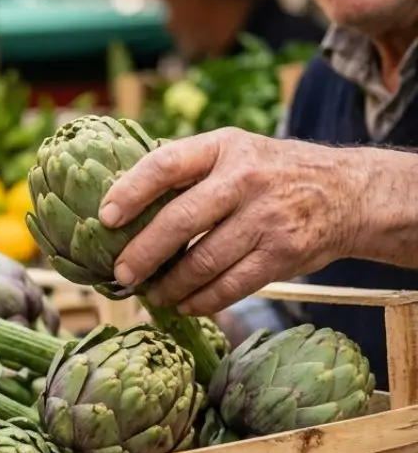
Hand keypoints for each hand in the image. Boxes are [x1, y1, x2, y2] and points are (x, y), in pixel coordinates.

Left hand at [97, 128, 362, 314]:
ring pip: (203, 261)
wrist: (348, 193)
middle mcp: (245, 179)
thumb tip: (118, 204)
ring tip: (153, 294)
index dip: (130, 191)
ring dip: (171, 285)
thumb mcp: (233, 152)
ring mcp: (267, 217)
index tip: (104, 217)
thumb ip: (186, 170)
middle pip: (180, 220)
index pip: (165, 165)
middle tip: (122, 274)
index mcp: (223, 148)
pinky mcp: (283, 252)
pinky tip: (186, 304)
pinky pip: (232, 285)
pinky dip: (203, 300)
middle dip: (143, 253)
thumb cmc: (270, 174)